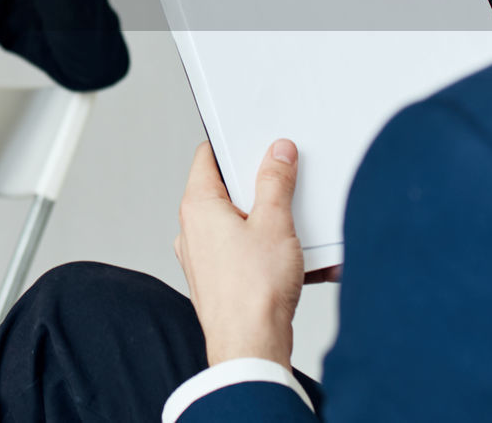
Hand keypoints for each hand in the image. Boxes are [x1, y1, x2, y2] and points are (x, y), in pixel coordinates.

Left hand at [174, 140, 304, 368]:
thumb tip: (277, 154)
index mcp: (198, 206)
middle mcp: (192, 230)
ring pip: (238, 225)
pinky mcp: (218, 281)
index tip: (258, 143)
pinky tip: (298, 262)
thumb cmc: (254, 291)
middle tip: (286, 188)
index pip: (207, 157)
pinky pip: (244, 254)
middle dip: (259, 188)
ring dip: (269, 224)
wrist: (250, 348)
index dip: (233, 145)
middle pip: (225, 191)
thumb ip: (275, 182)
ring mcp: (203, 258)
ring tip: (297, 232)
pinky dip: (269, 253)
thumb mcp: (275, 223)